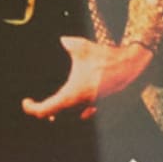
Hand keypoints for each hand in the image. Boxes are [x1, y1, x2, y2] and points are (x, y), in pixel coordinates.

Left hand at [22, 31, 146, 123]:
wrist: (135, 67)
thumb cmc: (108, 58)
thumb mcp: (83, 47)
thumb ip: (68, 44)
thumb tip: (61, 40)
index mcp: (72, 95)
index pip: (44, 111)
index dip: (31, 108)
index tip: (27, 102)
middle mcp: (82, 109)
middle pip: (57, 120)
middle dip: (48, 113)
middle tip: (41, 106)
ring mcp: (96, 114)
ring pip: (73, 121)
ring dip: (65, 115)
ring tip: (59, 107)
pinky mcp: (107, 115)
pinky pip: (89, 118)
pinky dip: (81, 113)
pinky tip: (81, 104)